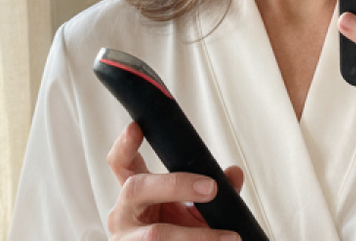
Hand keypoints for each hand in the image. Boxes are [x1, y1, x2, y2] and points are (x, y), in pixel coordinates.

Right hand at [106, 120, 244, 238]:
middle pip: (136, 188)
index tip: (135, 126)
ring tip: (228, 237)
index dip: (124, 145)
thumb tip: (234, 174)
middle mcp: (123, 214)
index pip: (121, 164)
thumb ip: (213, 186)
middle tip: (212, 188)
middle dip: (176, 185)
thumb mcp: (194, 206)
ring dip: (195, 235)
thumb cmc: (179, 231)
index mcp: (136, 194)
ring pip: (154, 235)